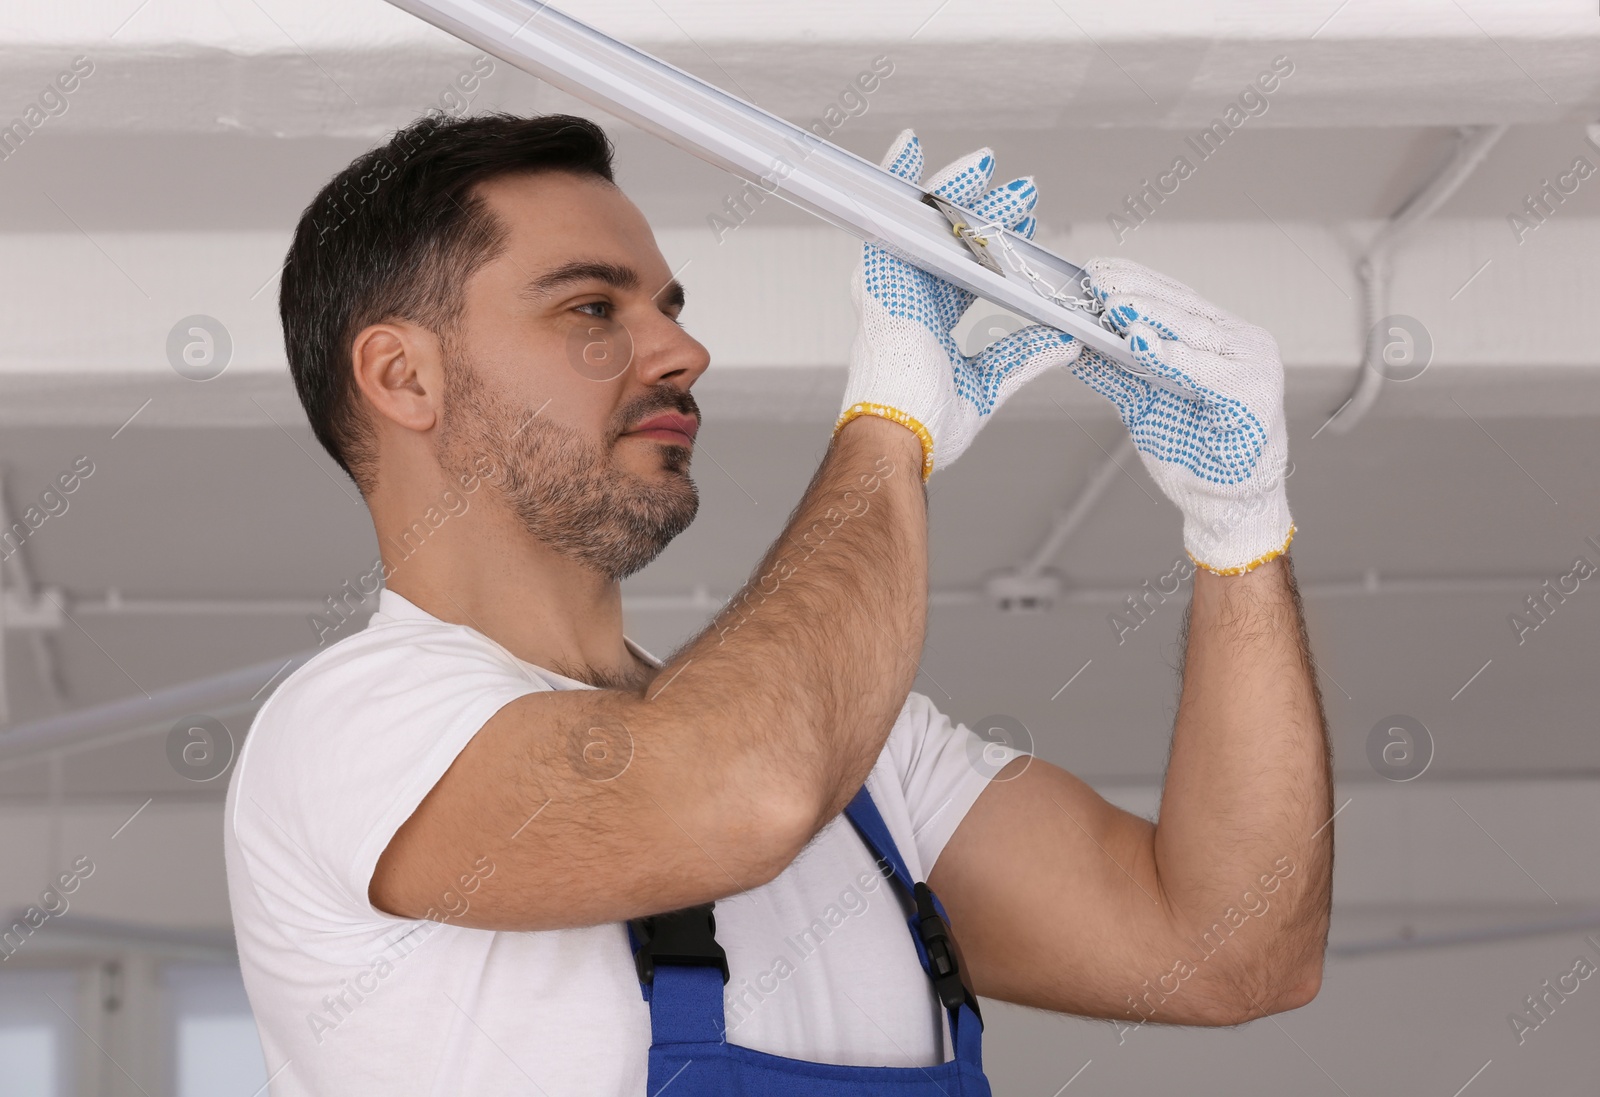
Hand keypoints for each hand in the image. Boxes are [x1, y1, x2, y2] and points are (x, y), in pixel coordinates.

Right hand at [836, 129, 1082, 478]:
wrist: (898, 436)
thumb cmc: (926, 427)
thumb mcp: (989, 386)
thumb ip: (1023, 357)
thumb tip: (1066, 341)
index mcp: (931, 323)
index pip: (965, 272)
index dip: (998, 248)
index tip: (1025, 228)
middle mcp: (912, 298)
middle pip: (953, 241)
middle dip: (989, 212)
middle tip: (1023, 192)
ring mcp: (895, 285)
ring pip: (929, 224)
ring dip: (958, 189)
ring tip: (988, 164)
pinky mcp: (882, 276)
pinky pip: (889, 215)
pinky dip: (897, 180)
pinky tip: (910, 145)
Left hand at [1072, 257, 1294, 574]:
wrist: (1226, 506)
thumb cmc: (1192, 453)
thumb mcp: (1142, 403)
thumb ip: (1116, 371)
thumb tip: (1073, 341)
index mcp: (1217, 337)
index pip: (1173, 297)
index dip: (1135, 279)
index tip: (1095, 267)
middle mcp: (1241, 341)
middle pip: (1183, 306)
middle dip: (1137, 292)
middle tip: (1096, 279)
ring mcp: (1253, 363)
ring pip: (1194, 331)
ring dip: (1152, 316)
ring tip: (1114, 304)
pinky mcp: (1255, 392)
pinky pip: (1204, 370)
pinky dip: (1172, 357)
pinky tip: (1142, 345)